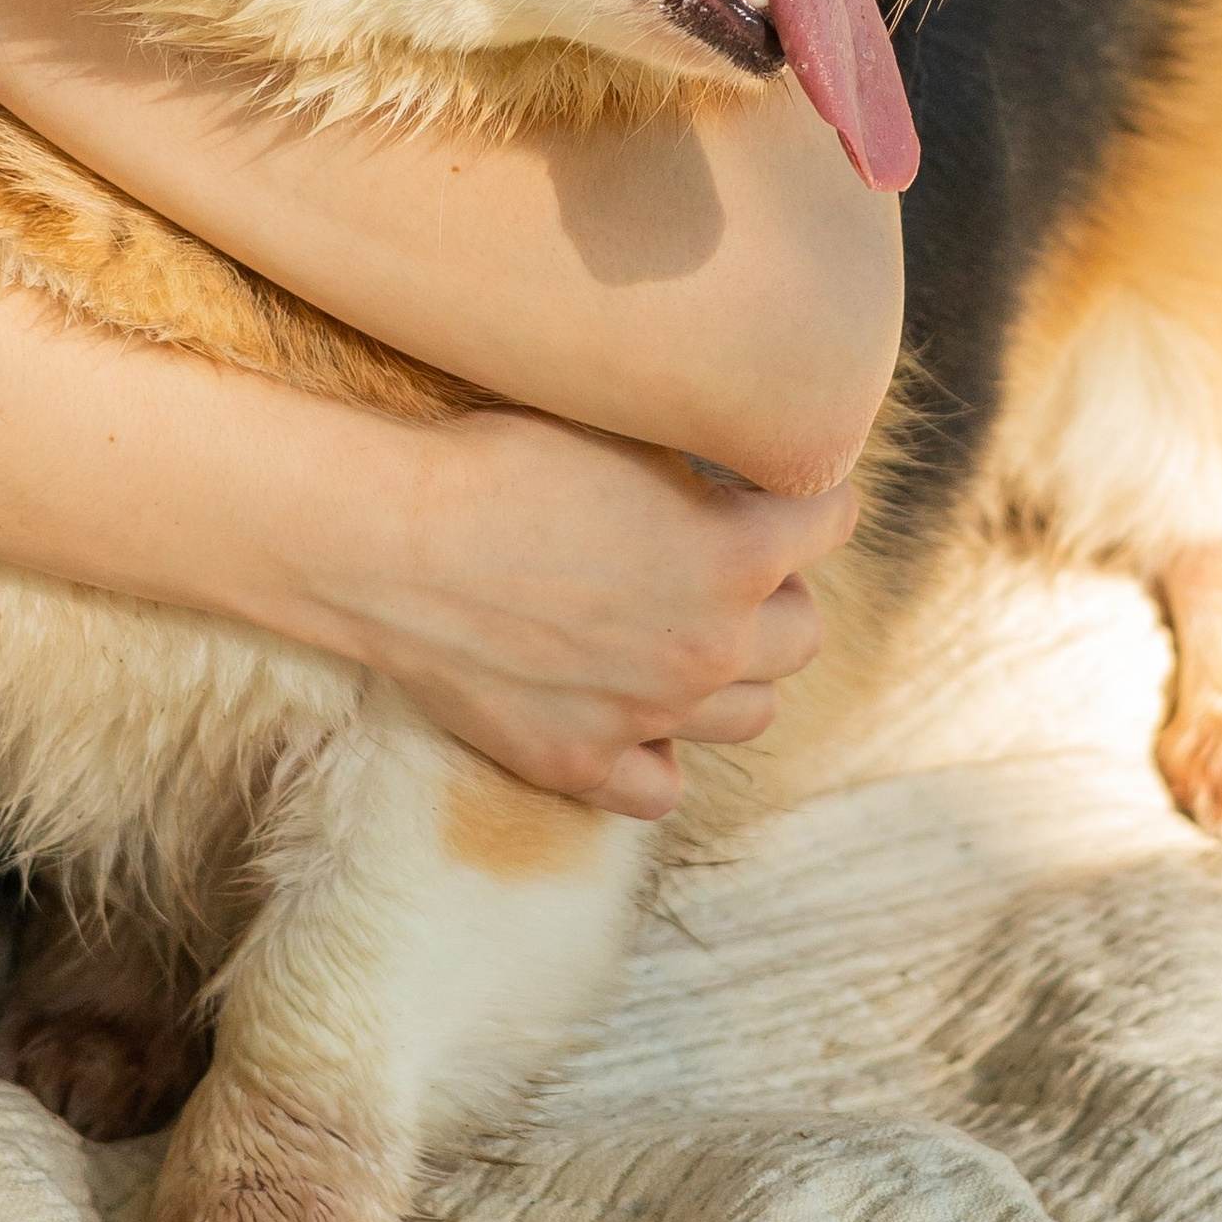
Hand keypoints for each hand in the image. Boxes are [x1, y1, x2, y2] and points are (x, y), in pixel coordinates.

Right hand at [306, 406, 857, 817]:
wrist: (390, 541)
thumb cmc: (498, 462)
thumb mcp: (625, 434)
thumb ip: (703, 472)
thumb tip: (737, 476)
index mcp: (738, 556)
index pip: (831, 522)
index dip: (807, 498)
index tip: (783, 489)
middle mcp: (710, 647)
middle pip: (803, 634)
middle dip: (778, 592)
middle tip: (726, 563)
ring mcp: (648, 716)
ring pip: (749, 715)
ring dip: (733, 672)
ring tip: (684, 633)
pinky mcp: (580, 762)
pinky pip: (662, 787)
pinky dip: (661, 752)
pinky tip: (634, 711)